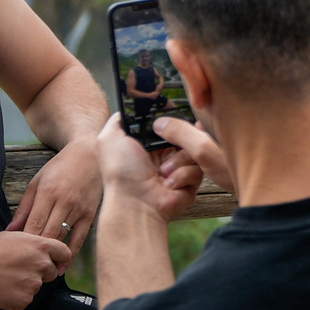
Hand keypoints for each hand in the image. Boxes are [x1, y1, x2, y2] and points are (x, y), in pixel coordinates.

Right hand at [0, 231, 73, 309]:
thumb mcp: (14, 236)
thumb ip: (32, 242)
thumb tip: (38, 246)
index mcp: (41, 246)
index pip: (64, 253)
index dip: (60, 259)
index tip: (56, 264)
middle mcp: (42, 264)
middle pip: (50, 272)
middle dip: (39, 273)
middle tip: (19, 272)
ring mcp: (33, 283)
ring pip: (36, 287)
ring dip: (26, 286)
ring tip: (5, 280)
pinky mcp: (23, 300)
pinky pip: (24, 300)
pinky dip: (15, 298)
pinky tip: (1, 290)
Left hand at [7, 129, 100, 256]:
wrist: (89, 154)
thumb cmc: (60, 167)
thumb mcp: (37, 181)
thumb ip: (24, 207)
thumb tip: (11, 230)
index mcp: (47, 193)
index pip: (33, 225)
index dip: (24, 243)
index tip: (15, 256)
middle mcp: (64, 201)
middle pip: (47, 234)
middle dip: (36, 252)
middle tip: (25, 267)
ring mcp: (79, 208)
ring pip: (62, 238)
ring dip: (51, 255)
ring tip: (40, 271)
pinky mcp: (91, 213)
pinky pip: (80, 237)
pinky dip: (71, 253)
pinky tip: (63, 265)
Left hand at [95, 113, 222, 223]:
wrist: (136, 204)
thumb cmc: (121, 172)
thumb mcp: (109, 139)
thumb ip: (120, 119)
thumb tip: (129, 106)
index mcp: (149, 144)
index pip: (170, 124)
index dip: (175, 119)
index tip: (177, 116)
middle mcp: (165, 155)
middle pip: (187, 134)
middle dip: (181, 138)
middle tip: (171, 144)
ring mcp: (180, 168)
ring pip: (196, 150)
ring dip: (179, 160)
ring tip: (163, 172)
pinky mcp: (191, 182)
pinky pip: (200, 169)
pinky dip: (184, 175)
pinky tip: (170, 182)